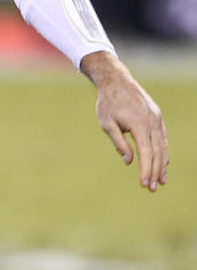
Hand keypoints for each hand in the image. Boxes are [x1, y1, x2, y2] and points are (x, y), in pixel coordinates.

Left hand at [81, 50, 168, 191]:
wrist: (116, 81)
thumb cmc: (108, 103)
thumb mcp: (107, 124)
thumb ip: (119, 143)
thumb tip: (129, 161)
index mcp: (139, 124)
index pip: (146, 153)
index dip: (146, 170)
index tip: (144, 184)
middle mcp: (152, 122)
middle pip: (157, 152)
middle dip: (155, 172)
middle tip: (152, 188)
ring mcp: (156, 118)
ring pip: (163, 146)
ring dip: (162, 164)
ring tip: (160, 180)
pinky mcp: (156, 116)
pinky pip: (162, 137)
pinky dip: (163, 151)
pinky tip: (163, 163)